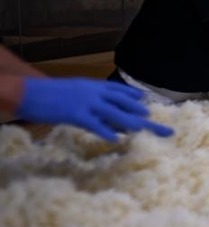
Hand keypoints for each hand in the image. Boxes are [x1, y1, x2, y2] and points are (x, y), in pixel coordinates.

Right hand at [16, 78, 174, 141]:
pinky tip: (116, 139)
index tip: (146, 102)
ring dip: (132, 122)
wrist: (30, 92)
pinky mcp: (75, 114)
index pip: (119, 91)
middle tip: (161, 126)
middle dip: (143, 114)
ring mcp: (87, 103)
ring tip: (145, 129)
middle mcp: (95, 93)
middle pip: (125, 103)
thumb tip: (106, 113)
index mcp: (95, 86)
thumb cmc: (52, 95)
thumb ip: (92, 99)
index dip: (133, 97)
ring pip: (115, 113)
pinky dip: (106, 131)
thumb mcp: (76, 91)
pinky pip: (95, 124)